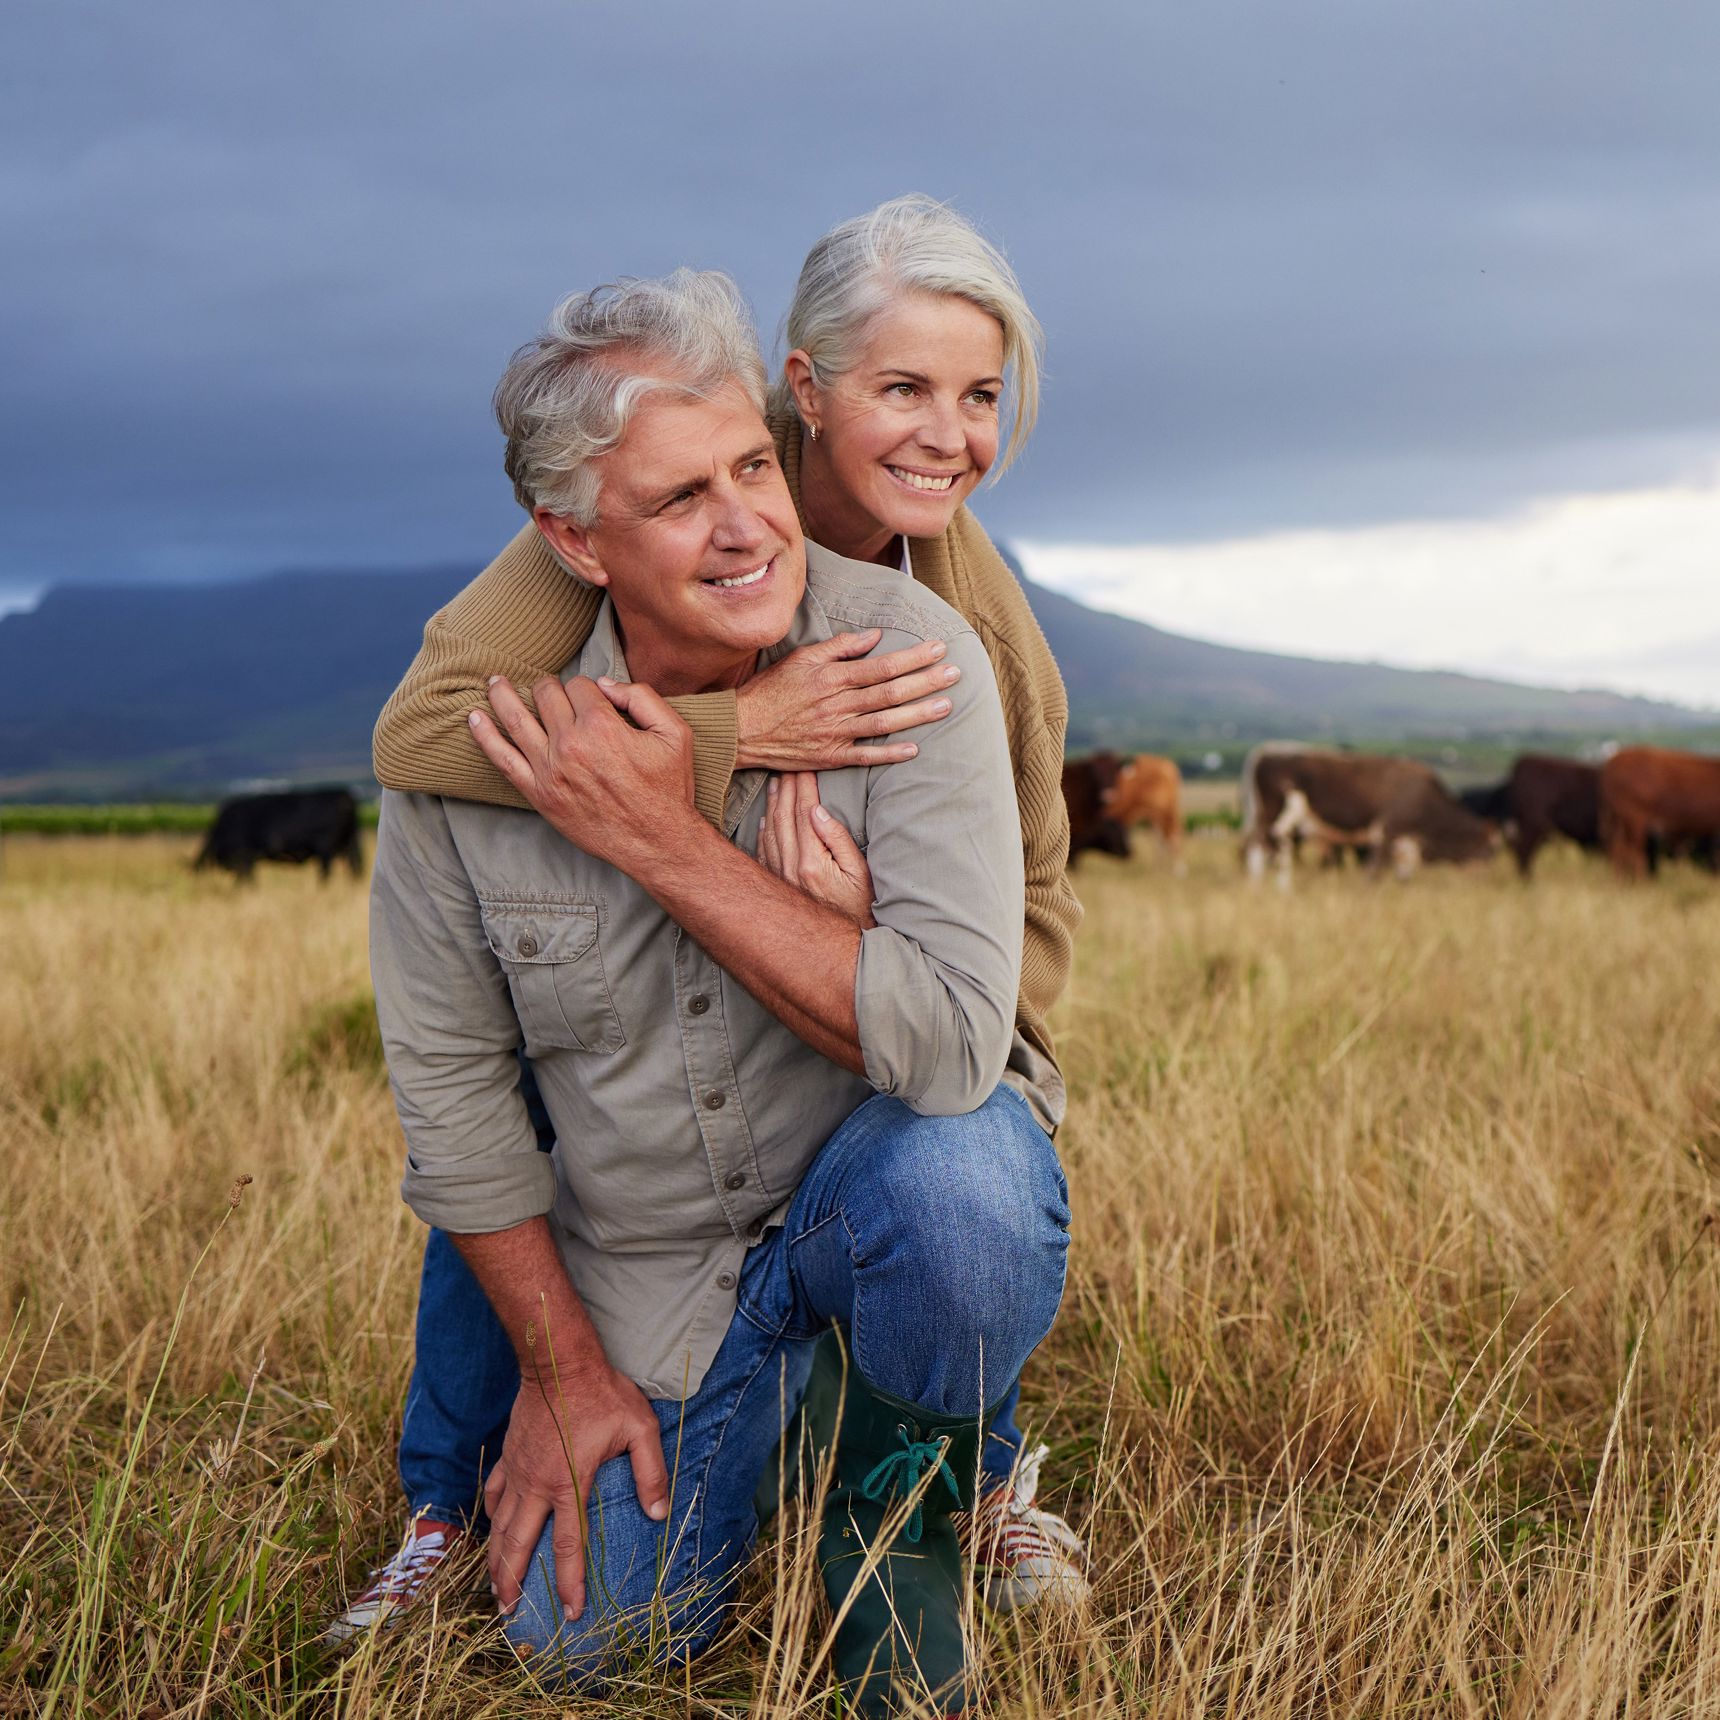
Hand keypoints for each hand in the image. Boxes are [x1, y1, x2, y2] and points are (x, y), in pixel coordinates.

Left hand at [470, 673, 696, 871]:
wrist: (657, 841)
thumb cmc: (667, 789)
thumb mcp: (676, 733)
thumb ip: (643, 697)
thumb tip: (605, 684)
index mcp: (603, 726)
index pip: (580, 685)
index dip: (589, 688)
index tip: (596, 700)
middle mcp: (571, 745)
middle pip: (547, 696)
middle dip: (550, 688)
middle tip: (552, 691)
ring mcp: (550, 770)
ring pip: (516, 719)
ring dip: (502, 695)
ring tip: (494, 683)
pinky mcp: (539, 793)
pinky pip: (503, 759)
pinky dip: (485, 736)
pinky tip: (474, 718)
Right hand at [484, 1359, 669, 1622]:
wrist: (559, 1360)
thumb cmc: (603, 1392)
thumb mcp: (639, 1427)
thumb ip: (650, 1472)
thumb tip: (658, 1514)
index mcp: (570, 1482)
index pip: (568, 1545)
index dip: (568, 1583)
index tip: (570, 1613)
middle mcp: (537, 1484)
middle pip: (519, 1544)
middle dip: (513, 1583)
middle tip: (509, 1614)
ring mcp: (518, 1470)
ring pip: (500, 1526)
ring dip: (495, 1560)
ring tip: (494, 1588)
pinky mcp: (508, 1455)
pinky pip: (494, 1494)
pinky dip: (490, 1518)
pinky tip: (492, 1530)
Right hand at [735, 630, 958, 771]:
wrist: (741, 730)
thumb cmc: (771, 690)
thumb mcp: (800, 659)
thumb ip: (838, 648)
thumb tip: (873, 637)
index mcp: (831, 678)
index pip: (880, 666)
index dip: (912, 658)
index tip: (938, 649)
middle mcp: (836, 705)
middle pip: (889, 692)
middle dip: (926, 682)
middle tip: (956, 674)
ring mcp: (834, 733)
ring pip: (884, 723)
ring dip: (917, 714)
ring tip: (946, 706)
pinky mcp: (829, 757)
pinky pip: (864, 757)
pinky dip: (889, 754)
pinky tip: (914, 749)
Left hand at [756, 772, 875, 927]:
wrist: (839, 946)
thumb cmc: (859, 908)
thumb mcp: (859, 873)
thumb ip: (837, 840)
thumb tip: (817, 812)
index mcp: (811, 862)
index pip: (804, 813)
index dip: (804, 787)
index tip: (805, 767)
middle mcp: (788, 868)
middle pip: (783, 817)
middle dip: (785, 787)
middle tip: (787, 765)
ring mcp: (778, 876)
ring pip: (769, 830)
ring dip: (772, 803)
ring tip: (775, 782)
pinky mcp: (775, 882)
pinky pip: (763, 849)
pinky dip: (763, 828)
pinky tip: (765, 816)